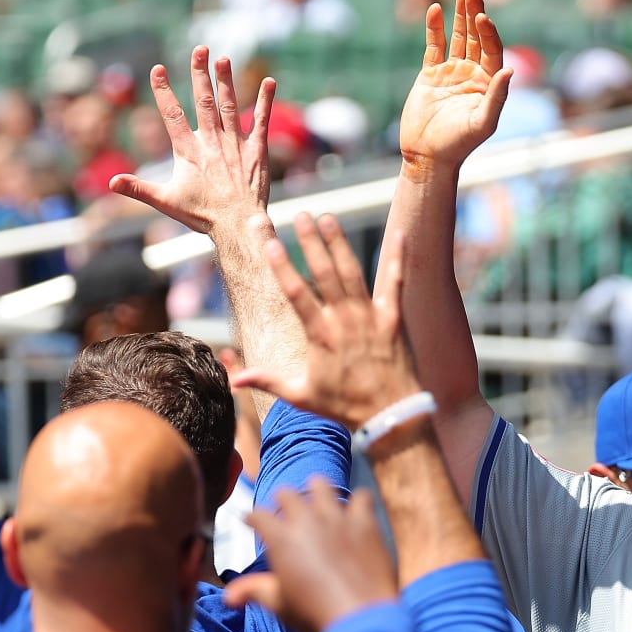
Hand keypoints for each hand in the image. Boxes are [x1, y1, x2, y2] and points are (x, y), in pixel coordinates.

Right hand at [110, 47, 273, 237]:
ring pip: (230, 106)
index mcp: (188, 151)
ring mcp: (235, 145)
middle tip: (199, 49)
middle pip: (204, 101)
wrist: (238, 226)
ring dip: (227, 81)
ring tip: (224, 59)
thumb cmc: (202, 215)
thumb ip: (138, 188)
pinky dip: (265, 101)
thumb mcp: (166, 201)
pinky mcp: (256, 152)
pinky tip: (269, 82)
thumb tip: (111, 182)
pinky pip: (261, 122)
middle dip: (200, 74)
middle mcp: (211, 142)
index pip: (172, 114)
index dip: (163, 90)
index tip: (158, 69)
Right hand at [223, 480, 396, 631]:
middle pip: (287, 494)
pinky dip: (359, 502)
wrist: (358, 615)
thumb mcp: (278, 603)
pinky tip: (357, 509)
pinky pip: (362, 498)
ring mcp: (337, 518)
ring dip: (317, 489)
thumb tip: (228, 597)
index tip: (251, 520)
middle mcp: (306, 520)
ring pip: (322, 486)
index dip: (252, 518)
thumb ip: (252, 592)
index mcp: (280, 538)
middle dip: (282, 499)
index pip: (258, 516)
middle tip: (285, 508)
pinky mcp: (364, 523)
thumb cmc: (313, 613)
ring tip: (318, 495)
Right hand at [230, 216, 420, 430]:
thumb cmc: (346, 406)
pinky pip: (395, 283)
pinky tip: (399, 234)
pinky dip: (397, 259)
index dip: (282, 267)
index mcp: (321, 335)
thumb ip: (268, 380)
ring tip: (328, 218)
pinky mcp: (394, 319)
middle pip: (326, 273)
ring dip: (340, 244)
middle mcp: (346, 321)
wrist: (391, 415)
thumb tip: (232, 379)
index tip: (270, 243)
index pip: (296, 294)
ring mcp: (371, 318)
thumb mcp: (302, 395)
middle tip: (301, 215)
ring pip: (354, 273)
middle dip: (311, 242)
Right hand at [399, 0, 513, 176]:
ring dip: (460, 16)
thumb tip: (510, 70)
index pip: (492, 51)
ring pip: (458, 38)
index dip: (488, 33)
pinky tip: (435, 10)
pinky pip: (434, 46)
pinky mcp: (431, 74)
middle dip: (475, 15)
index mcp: (488, 84)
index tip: (482, 17)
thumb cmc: (459, 144)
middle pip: (477, 38)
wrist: (428, 156)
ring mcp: (452, 73)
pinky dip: (434, 29)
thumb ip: (497, 97)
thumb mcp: (482, 122)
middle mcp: (472, 75)